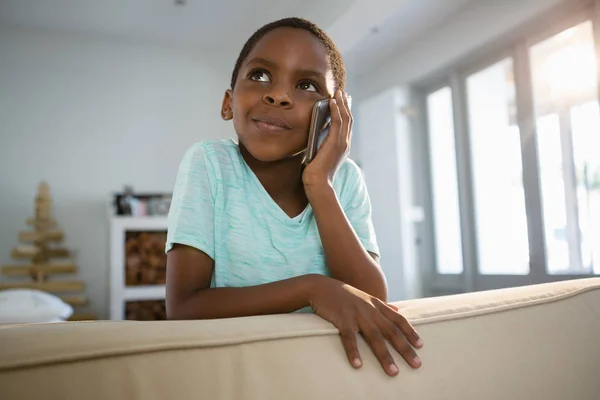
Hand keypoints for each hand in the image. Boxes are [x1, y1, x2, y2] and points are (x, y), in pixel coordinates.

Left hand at [302, 90, 351, 187]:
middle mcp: (345, 143)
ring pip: (344, 118)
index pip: (346, 126)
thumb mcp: (318, 155)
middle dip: (345, 104)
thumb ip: (319, 144)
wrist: (318, 184)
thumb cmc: (315, 174)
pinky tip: (332, 101)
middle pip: (348, 119)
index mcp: (343, 147)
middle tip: (342, 92)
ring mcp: (342, 143)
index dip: (345, 112)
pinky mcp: (335, 142)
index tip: (343, 102)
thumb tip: (313, 134)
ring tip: (338, 92)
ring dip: (341, 103)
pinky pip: (337, 122)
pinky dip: (335, 110)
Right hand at [308, 275, 422, 376]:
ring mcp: (357, 314)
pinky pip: (349, 338)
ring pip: (374, 337)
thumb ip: (382, 305)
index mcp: (377, 305)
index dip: (410, 332)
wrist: (321, 286)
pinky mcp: (342, 319)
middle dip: (405, 349)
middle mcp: (370, 309)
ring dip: (385, 356)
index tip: (420, 346)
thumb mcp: (366, 297)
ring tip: (393, 372)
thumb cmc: (344, 294)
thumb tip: (397, 309)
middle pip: (391, 331)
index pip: (398, 319)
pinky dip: (354, 352)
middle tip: (416, 364)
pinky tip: (358, 364)